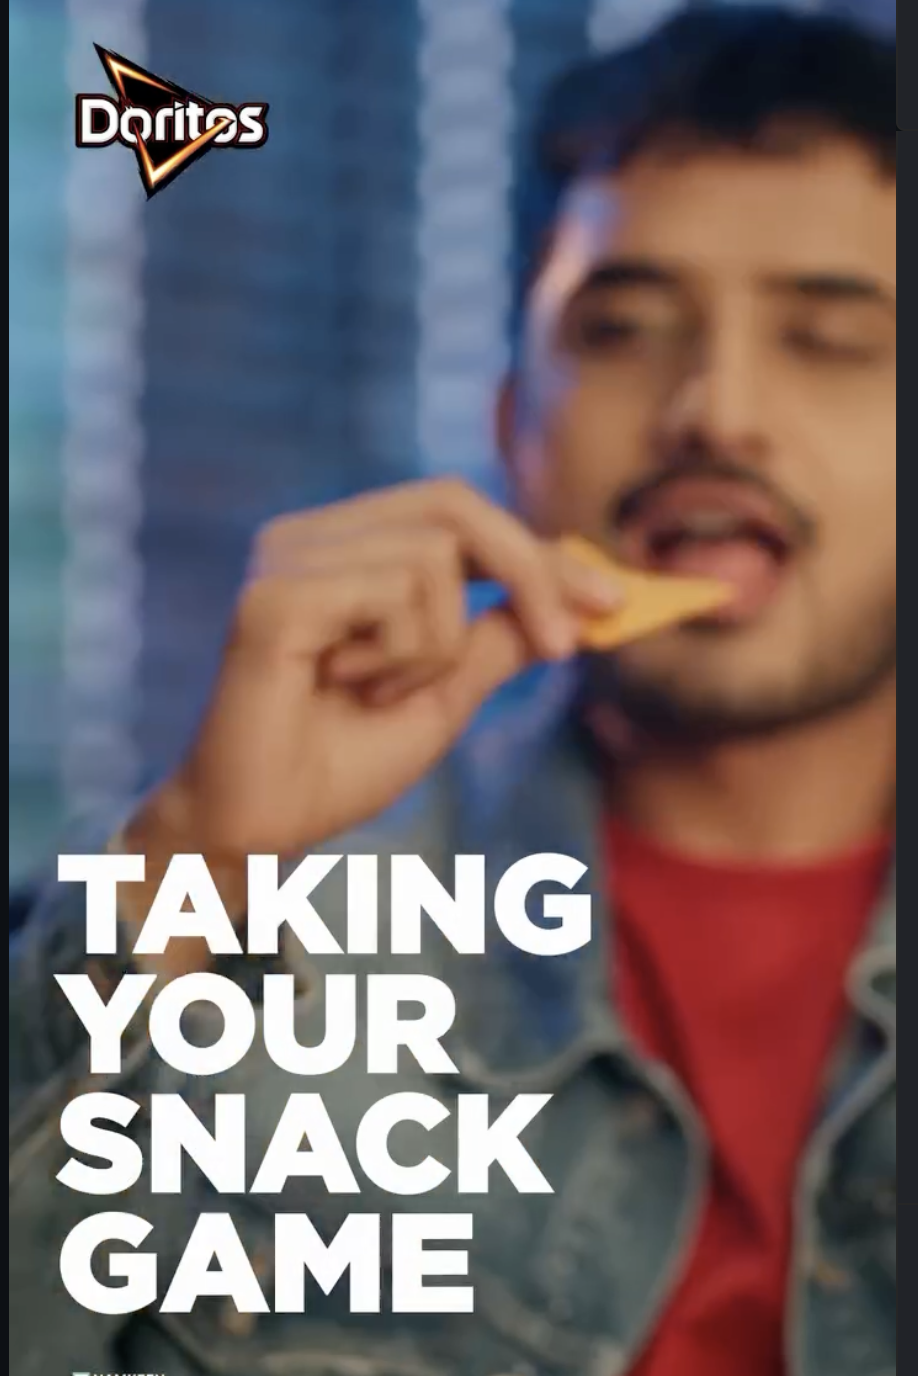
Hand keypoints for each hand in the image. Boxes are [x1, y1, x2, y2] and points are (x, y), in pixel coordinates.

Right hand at [123, 479, 620, 969]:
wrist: (260, 829)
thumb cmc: (338, 764)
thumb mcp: (443, 696)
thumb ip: (494, 639)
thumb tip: (566, 594)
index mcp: (345, 550)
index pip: (460, 517)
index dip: (542, 553)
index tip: (613, 601)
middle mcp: (311, 536)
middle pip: (455, 506)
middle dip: (529, 570)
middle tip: (565, 646)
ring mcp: (286, 556)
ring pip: (431, 557)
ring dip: (435, 646)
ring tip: (376, 692)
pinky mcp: (273, 592)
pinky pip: (393, 593)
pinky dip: (398, 655)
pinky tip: (343, 686)